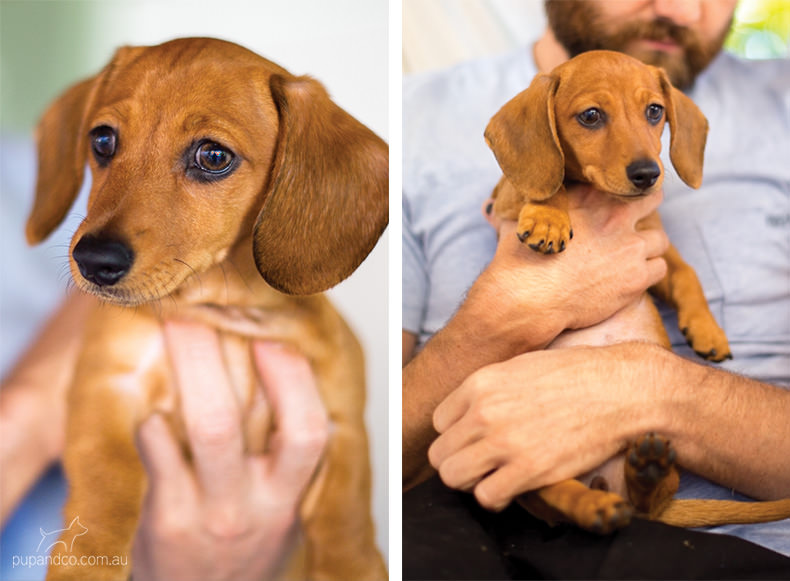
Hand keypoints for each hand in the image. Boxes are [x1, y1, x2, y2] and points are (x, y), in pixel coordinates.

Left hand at [132, 321, 328, 580]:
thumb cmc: (246, 547)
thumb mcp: (281, 506)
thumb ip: (282, 452)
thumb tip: (274, 367)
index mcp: (288, 495)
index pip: (306, 430)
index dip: (291, 377)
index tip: (273, 333)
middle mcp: (252, 504)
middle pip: (232, 419)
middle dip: (212, 353)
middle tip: (198, 305)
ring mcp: (206, 513)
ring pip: (200, 427)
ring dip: (186, 366)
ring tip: (175, 324)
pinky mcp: (165, 522)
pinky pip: (154, 451)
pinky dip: (153, 418)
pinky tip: (156, 404)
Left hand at [428, 342, 664, 510]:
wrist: (621, 390)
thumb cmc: (577, 375)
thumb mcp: (521, 366)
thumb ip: (490, 389)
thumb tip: (472, 410)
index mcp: (480, 383)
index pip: (440, 422)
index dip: (457, 434)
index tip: (475, 439)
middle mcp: (484, 412)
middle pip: (440, 453)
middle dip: (459, 459)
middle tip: (482, 462)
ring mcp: (504, 442)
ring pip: (453, 477)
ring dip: (471, 481)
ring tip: (492, 476)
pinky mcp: (528, 470)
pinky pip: (486, 497)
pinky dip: (495, 497)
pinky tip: (511, 486)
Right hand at [465, 185, 668, 352]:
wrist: (528, 297)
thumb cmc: (519, 260)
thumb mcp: (523, 222)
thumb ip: (529, 209)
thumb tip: (501, 203)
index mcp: (588, 197)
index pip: (617, 182)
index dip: (620, 191)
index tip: (617, 201)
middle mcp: (613, 215)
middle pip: (651, 198)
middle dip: (648, 208)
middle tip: (638, 222)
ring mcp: (629, 246)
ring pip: (660, 238)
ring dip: (649, 246)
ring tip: (634, 257)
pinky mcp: (636, 277)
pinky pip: (660, 267)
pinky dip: (649, 272)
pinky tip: (632, 278)